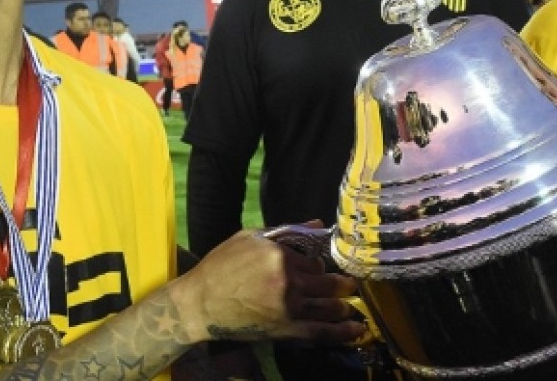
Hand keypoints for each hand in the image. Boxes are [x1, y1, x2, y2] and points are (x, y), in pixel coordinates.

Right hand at [173, 228, 363, 344]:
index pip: (315, 260)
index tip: (323, 268)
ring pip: (329, 306)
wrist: (199, 303)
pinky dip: (342, 332)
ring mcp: (289, 307)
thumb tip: (318, 224)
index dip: (320, 265)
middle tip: (351, 284)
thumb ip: (287, 231)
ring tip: (352, 306)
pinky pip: (321, 332)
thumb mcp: (249, 238)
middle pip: (328, 283)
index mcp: (280, 255)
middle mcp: (289, 281)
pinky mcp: (285, 330)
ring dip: (345, 306)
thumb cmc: (220, 266)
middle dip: (343, 284)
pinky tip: (357, 330)